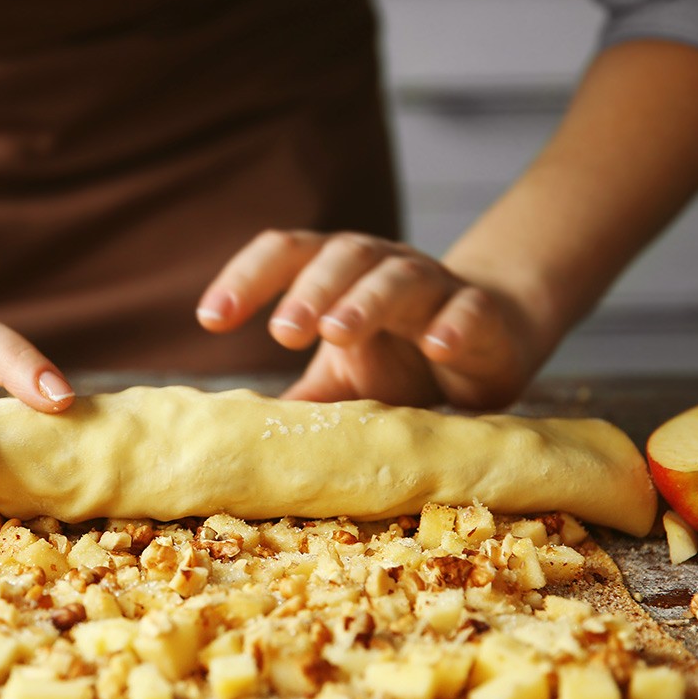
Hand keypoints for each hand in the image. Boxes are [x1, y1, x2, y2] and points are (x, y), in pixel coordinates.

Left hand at [196, 230, 541, 408]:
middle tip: (282, 331)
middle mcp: (381, 266)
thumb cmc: (398, 360)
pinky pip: (469, 310)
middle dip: (309, 290)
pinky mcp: (481, 315)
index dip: (245, 279)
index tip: (210, 319)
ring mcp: (434, 285)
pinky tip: (436, 345)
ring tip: (336, 333)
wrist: (487, 343)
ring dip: (366, 301)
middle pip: (342, 257)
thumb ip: (299, 402)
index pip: (286, 255)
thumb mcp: (341, 383)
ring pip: (399, 278)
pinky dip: (453, 324)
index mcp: (337, 272)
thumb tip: (237, 443)